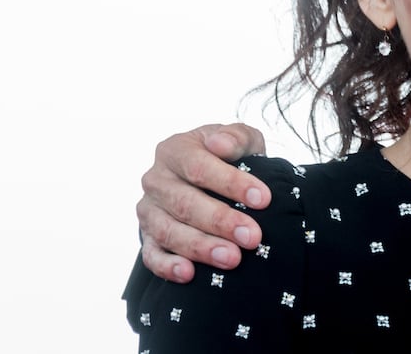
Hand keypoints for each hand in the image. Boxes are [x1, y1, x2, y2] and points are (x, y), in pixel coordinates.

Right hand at [136, 123, 269, 282]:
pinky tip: (189, 274)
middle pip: (184, 203)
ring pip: (168, 231)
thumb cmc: (229, 157)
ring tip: (232, 259)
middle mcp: (156, 179)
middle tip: (253, 237)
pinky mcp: (147, 237)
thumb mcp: (240, 140)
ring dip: (201, 247)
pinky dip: (168, 266)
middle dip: (221, 222)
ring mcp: (148, 210)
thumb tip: (220, 144)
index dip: (231, 183)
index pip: (200, 167)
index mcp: (175, 150)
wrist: (210, 180)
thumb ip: (236, 137)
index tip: (263, 200)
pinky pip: (151, 255)